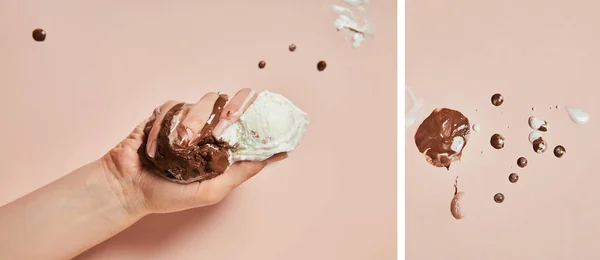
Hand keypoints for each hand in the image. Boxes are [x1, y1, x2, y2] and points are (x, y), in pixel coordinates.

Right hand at [101, 88, 287, 216]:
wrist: (127, 188)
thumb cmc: (168, 195)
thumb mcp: (212, 191)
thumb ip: (242, 172)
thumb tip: (276, 156)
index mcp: (223, 145)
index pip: (247, 120)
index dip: (255, 113)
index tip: (260, 114)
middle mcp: (208, 129)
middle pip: (229, 102)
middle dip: (231, 109)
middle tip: (224, 125)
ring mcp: (187, 119)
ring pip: (202, 102)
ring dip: (194, 121)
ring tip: (182, 143)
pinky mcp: (165, 114)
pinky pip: (173, 106)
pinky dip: (165, 125)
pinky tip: (155, 147)